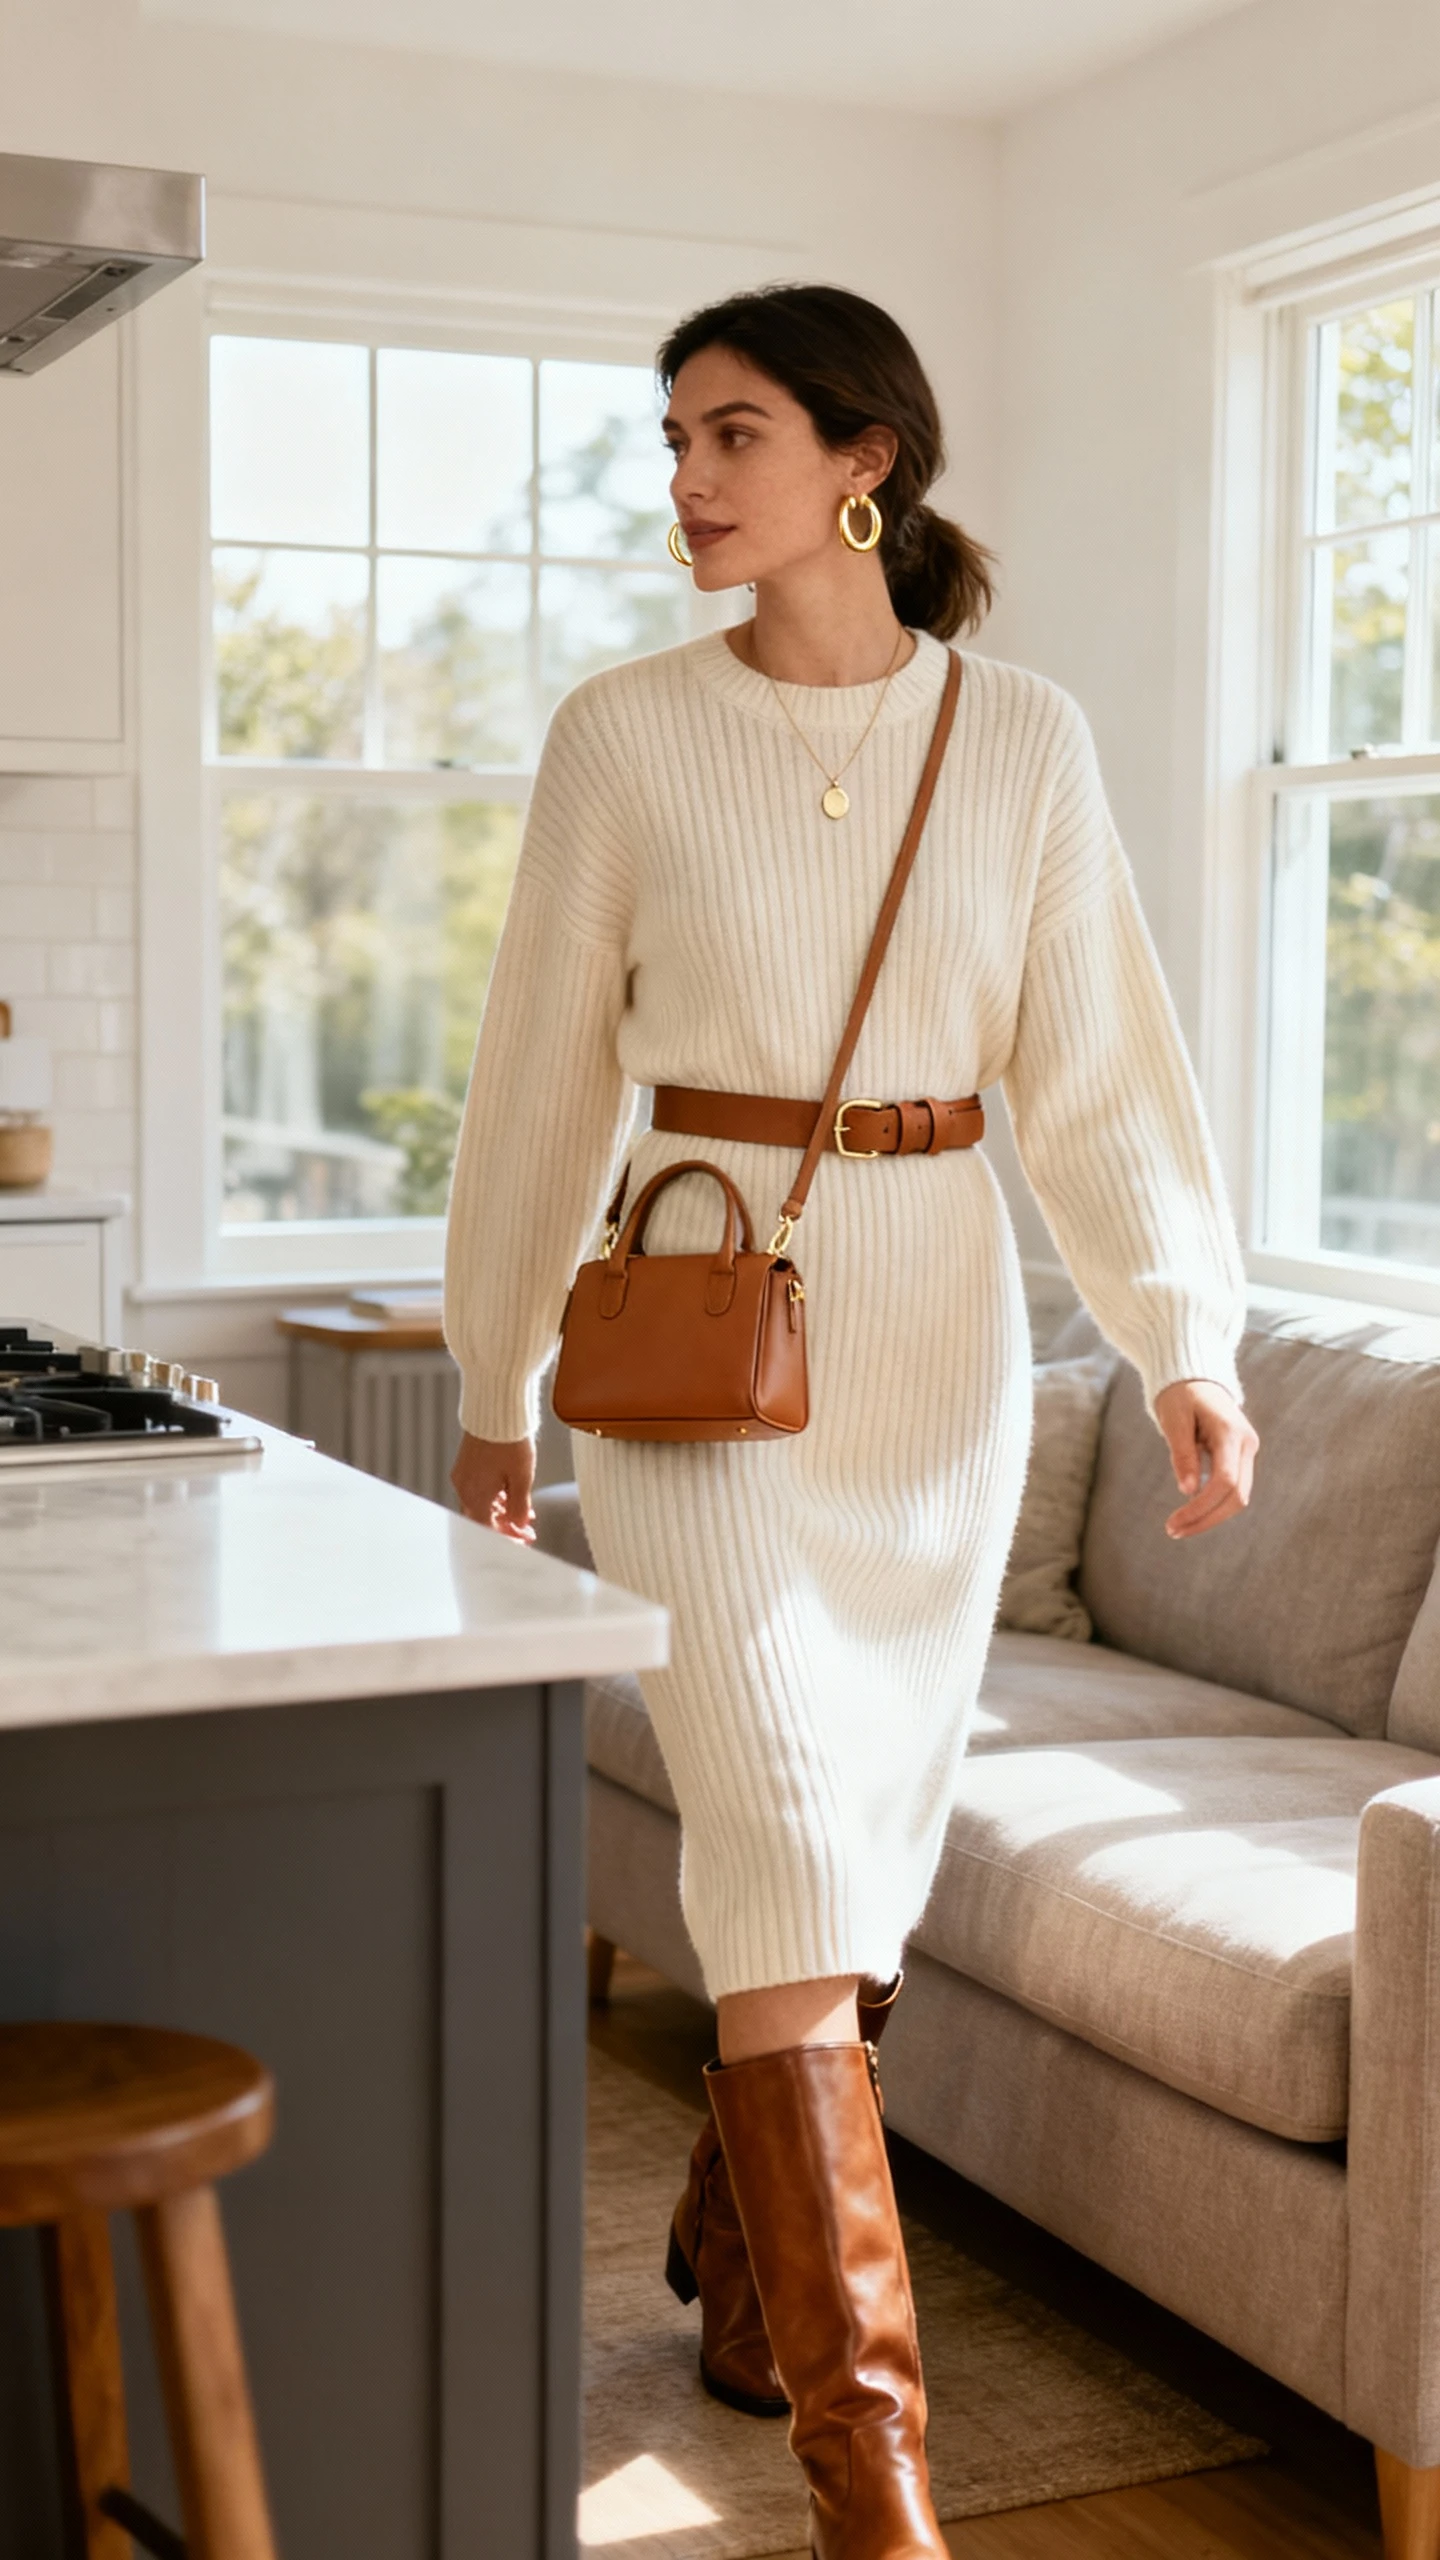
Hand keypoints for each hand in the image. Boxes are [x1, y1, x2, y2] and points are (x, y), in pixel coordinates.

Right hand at [451, 1431, 536, 1542]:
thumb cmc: (508, 1441)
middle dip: (506, 1525)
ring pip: (481, 1503)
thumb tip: (519, 1524)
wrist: (496, 1410)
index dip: (506, 1538)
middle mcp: (464, 1488)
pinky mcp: (466, 1463)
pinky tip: (510, 1493)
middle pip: (483, 1518)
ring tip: (524, 1510)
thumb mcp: (522, 1478)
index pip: (487, 1530)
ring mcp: (463, 1475)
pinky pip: (477, 1488)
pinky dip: (494, 1495)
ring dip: (502, 1510)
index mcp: (475, 1497)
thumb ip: (520, 1506)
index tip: (521, 1540)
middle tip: (526, 1527)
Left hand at [1152, 1379, 1258, 1539]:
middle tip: (1173, 1531)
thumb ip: (1182, 1453)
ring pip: (1238, 1497)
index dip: (1201, 1508)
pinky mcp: (1241, 1457)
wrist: (1195, 1377)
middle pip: (1237, 1496)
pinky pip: (1233, 1489)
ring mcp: (1247, 1451)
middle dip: (1206, 1519)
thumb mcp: (1174, 1420)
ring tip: (1178, 1527)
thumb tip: (1187, 1491)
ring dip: (1211, 1516)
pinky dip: (1214, 1505)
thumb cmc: (1180, 1395)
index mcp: (1231, 1433)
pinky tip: (1190, 1513)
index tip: (1174, 1523)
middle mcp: (1247, 1444)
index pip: (1224, 1482)